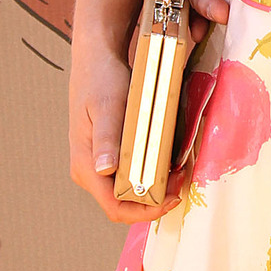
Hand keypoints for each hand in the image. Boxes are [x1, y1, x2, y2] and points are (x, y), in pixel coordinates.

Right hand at [69, 33, 188, 224]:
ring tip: (181, 168)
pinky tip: (172, 159)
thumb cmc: (100, 81)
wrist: (97, 60)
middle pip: (126, 202)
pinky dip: (156, 171)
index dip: (144, 211)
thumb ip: (106, 139)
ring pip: (133, 189)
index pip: (114, 207)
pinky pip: (136, 173)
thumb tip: (104, 169)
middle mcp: (92, 171)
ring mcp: (103, 164)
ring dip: (159, 185)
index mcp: (86, 166)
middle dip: (157, 198)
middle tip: (183, 178)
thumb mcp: (107, 107)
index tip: (172, 198)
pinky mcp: (115, 154)